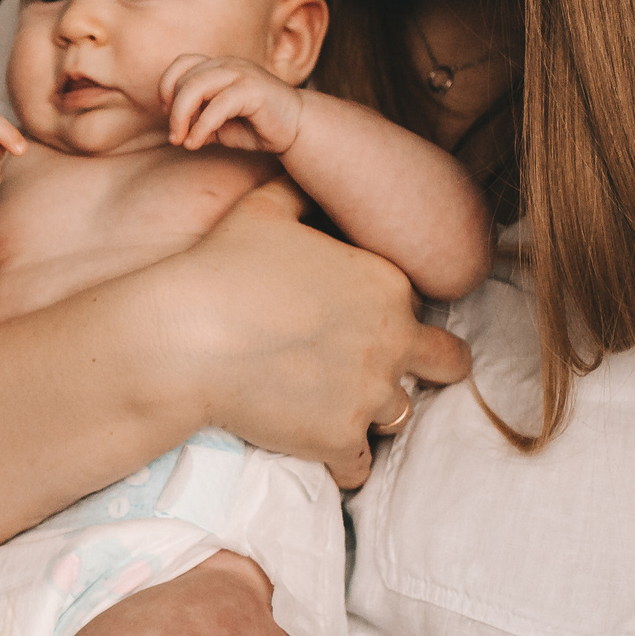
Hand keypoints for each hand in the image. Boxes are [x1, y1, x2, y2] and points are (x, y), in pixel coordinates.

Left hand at [160, 53, 304, 152]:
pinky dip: (201, 126)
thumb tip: (176, 132)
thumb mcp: (219, 125)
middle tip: (174, 136)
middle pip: (185, 79)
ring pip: (196, 86)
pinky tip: (197, 143)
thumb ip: (197, 121)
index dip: (167, 87)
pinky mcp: (253, 89)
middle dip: (173, 111)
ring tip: (181, 140)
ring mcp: (242, 74)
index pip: (182, 64)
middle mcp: (229, 65)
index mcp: (219, 67)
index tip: (167, 113)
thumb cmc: (256, 125)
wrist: (296, 129)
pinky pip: (217, 105)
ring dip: (181, 116)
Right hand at [175, 181, 467, 486]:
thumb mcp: (263, 211)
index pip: (415, 305)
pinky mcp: (339, 437)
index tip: (355, 324)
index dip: (389, 314)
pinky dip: (341, 461)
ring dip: (372, 413)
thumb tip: (304, 170)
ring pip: (400, 415)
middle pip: (448, 362)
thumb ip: (298, 191)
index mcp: (386, 283)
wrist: (186, 338)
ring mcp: (369, 393)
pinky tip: (316, 449)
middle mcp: (392, 339)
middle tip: (383, 372)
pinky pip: (358, 465)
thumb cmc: (220, 268)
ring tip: (332, 408)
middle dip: (427, 367)